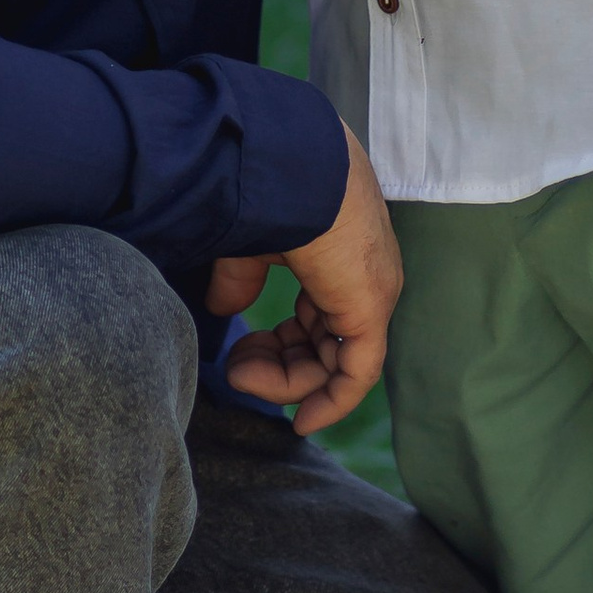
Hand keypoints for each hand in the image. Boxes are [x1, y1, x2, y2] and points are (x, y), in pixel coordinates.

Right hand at [210, 128, 402, 433]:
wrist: (291, 171)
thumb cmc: (270, 194)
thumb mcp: (250, 242)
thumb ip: (240, 279)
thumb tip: (221, 309)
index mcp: (337, 259)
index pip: (315, 318)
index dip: (279, 347)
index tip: (239, 360)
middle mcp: (361, 280)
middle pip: (322, 345)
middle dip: (275, 366)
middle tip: (233, 369)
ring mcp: (370, 296)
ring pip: (333, 363)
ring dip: (285, 381)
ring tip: (239, 373)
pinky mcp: (371, 311)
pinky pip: (358, 374)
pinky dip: (333, 401)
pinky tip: (303, 421)